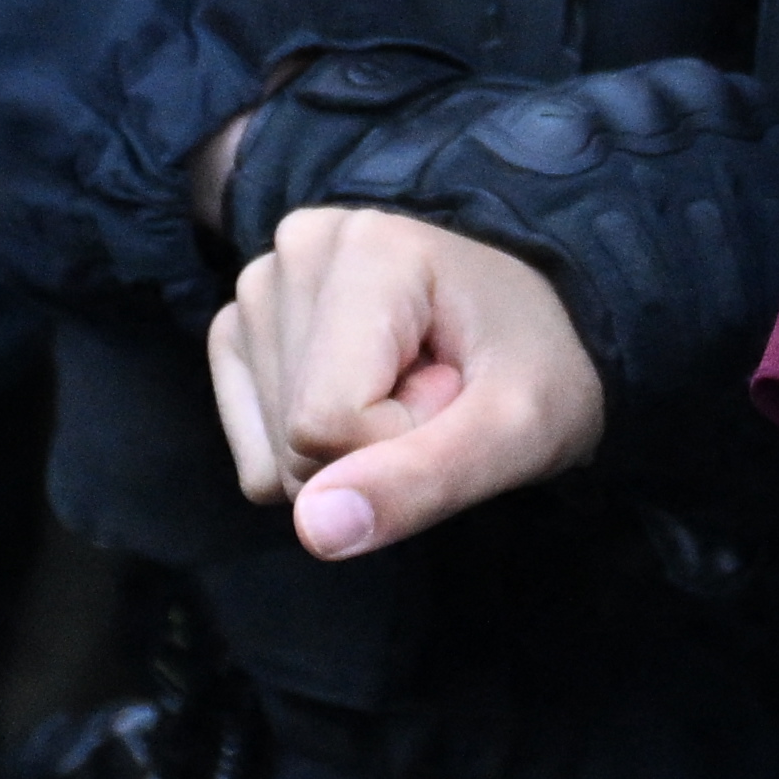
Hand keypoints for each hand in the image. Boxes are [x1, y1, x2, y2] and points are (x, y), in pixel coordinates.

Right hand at [211, 204, 611, 556]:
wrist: (530, 344)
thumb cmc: (539, 372)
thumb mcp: (521, 429)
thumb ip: (426, 479)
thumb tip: (315, 530)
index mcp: (367, 247)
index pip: (330, 420)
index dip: (404, 442)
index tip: (460, 393)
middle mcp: (296, 250)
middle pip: (295, 438)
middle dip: (375, 450)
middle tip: (442, 395)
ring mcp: (260, 289)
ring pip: (274, 456)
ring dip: (350, 455)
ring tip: (412, 389)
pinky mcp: (240, 337)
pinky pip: (254, 461)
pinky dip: (314, 462)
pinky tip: (365, 403)